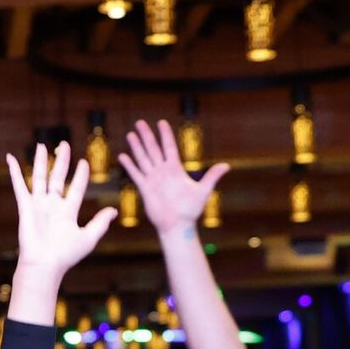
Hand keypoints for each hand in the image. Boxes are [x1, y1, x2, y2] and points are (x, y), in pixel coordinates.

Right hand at [6, 142, 114, 280]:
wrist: (44, 264)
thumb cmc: (65, 255)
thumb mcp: (88, 238)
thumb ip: (100, 223)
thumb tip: (114, 211)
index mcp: (67, 212)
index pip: (76, 188)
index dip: (81, 175)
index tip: (84, 162)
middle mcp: (53, 206)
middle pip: (58, 178)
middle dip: (62, 161)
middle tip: (64, 144)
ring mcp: (38, 205)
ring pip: (40, 178)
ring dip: (41, 161)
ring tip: (42, 146)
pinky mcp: (25, 206)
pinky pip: (19, 185)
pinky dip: (14, 172)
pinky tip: (10, 158)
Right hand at [117, 119, 227, 236]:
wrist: (178, 225)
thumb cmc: (190, 210)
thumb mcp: (203, 191)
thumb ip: (212, 176)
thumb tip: (226, 166)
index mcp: (176, 169)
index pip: (169, 147)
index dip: (165, 135)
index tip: (161, 122)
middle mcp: (163, 172)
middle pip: (153, 149)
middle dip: (147, 135)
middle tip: (140, 122)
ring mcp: (153, 179)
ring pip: (143, 159)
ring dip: (137, 146)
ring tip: (131, 134)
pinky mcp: (145, 189)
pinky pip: (136, 174)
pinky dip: (130, 166)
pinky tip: (123, 156)